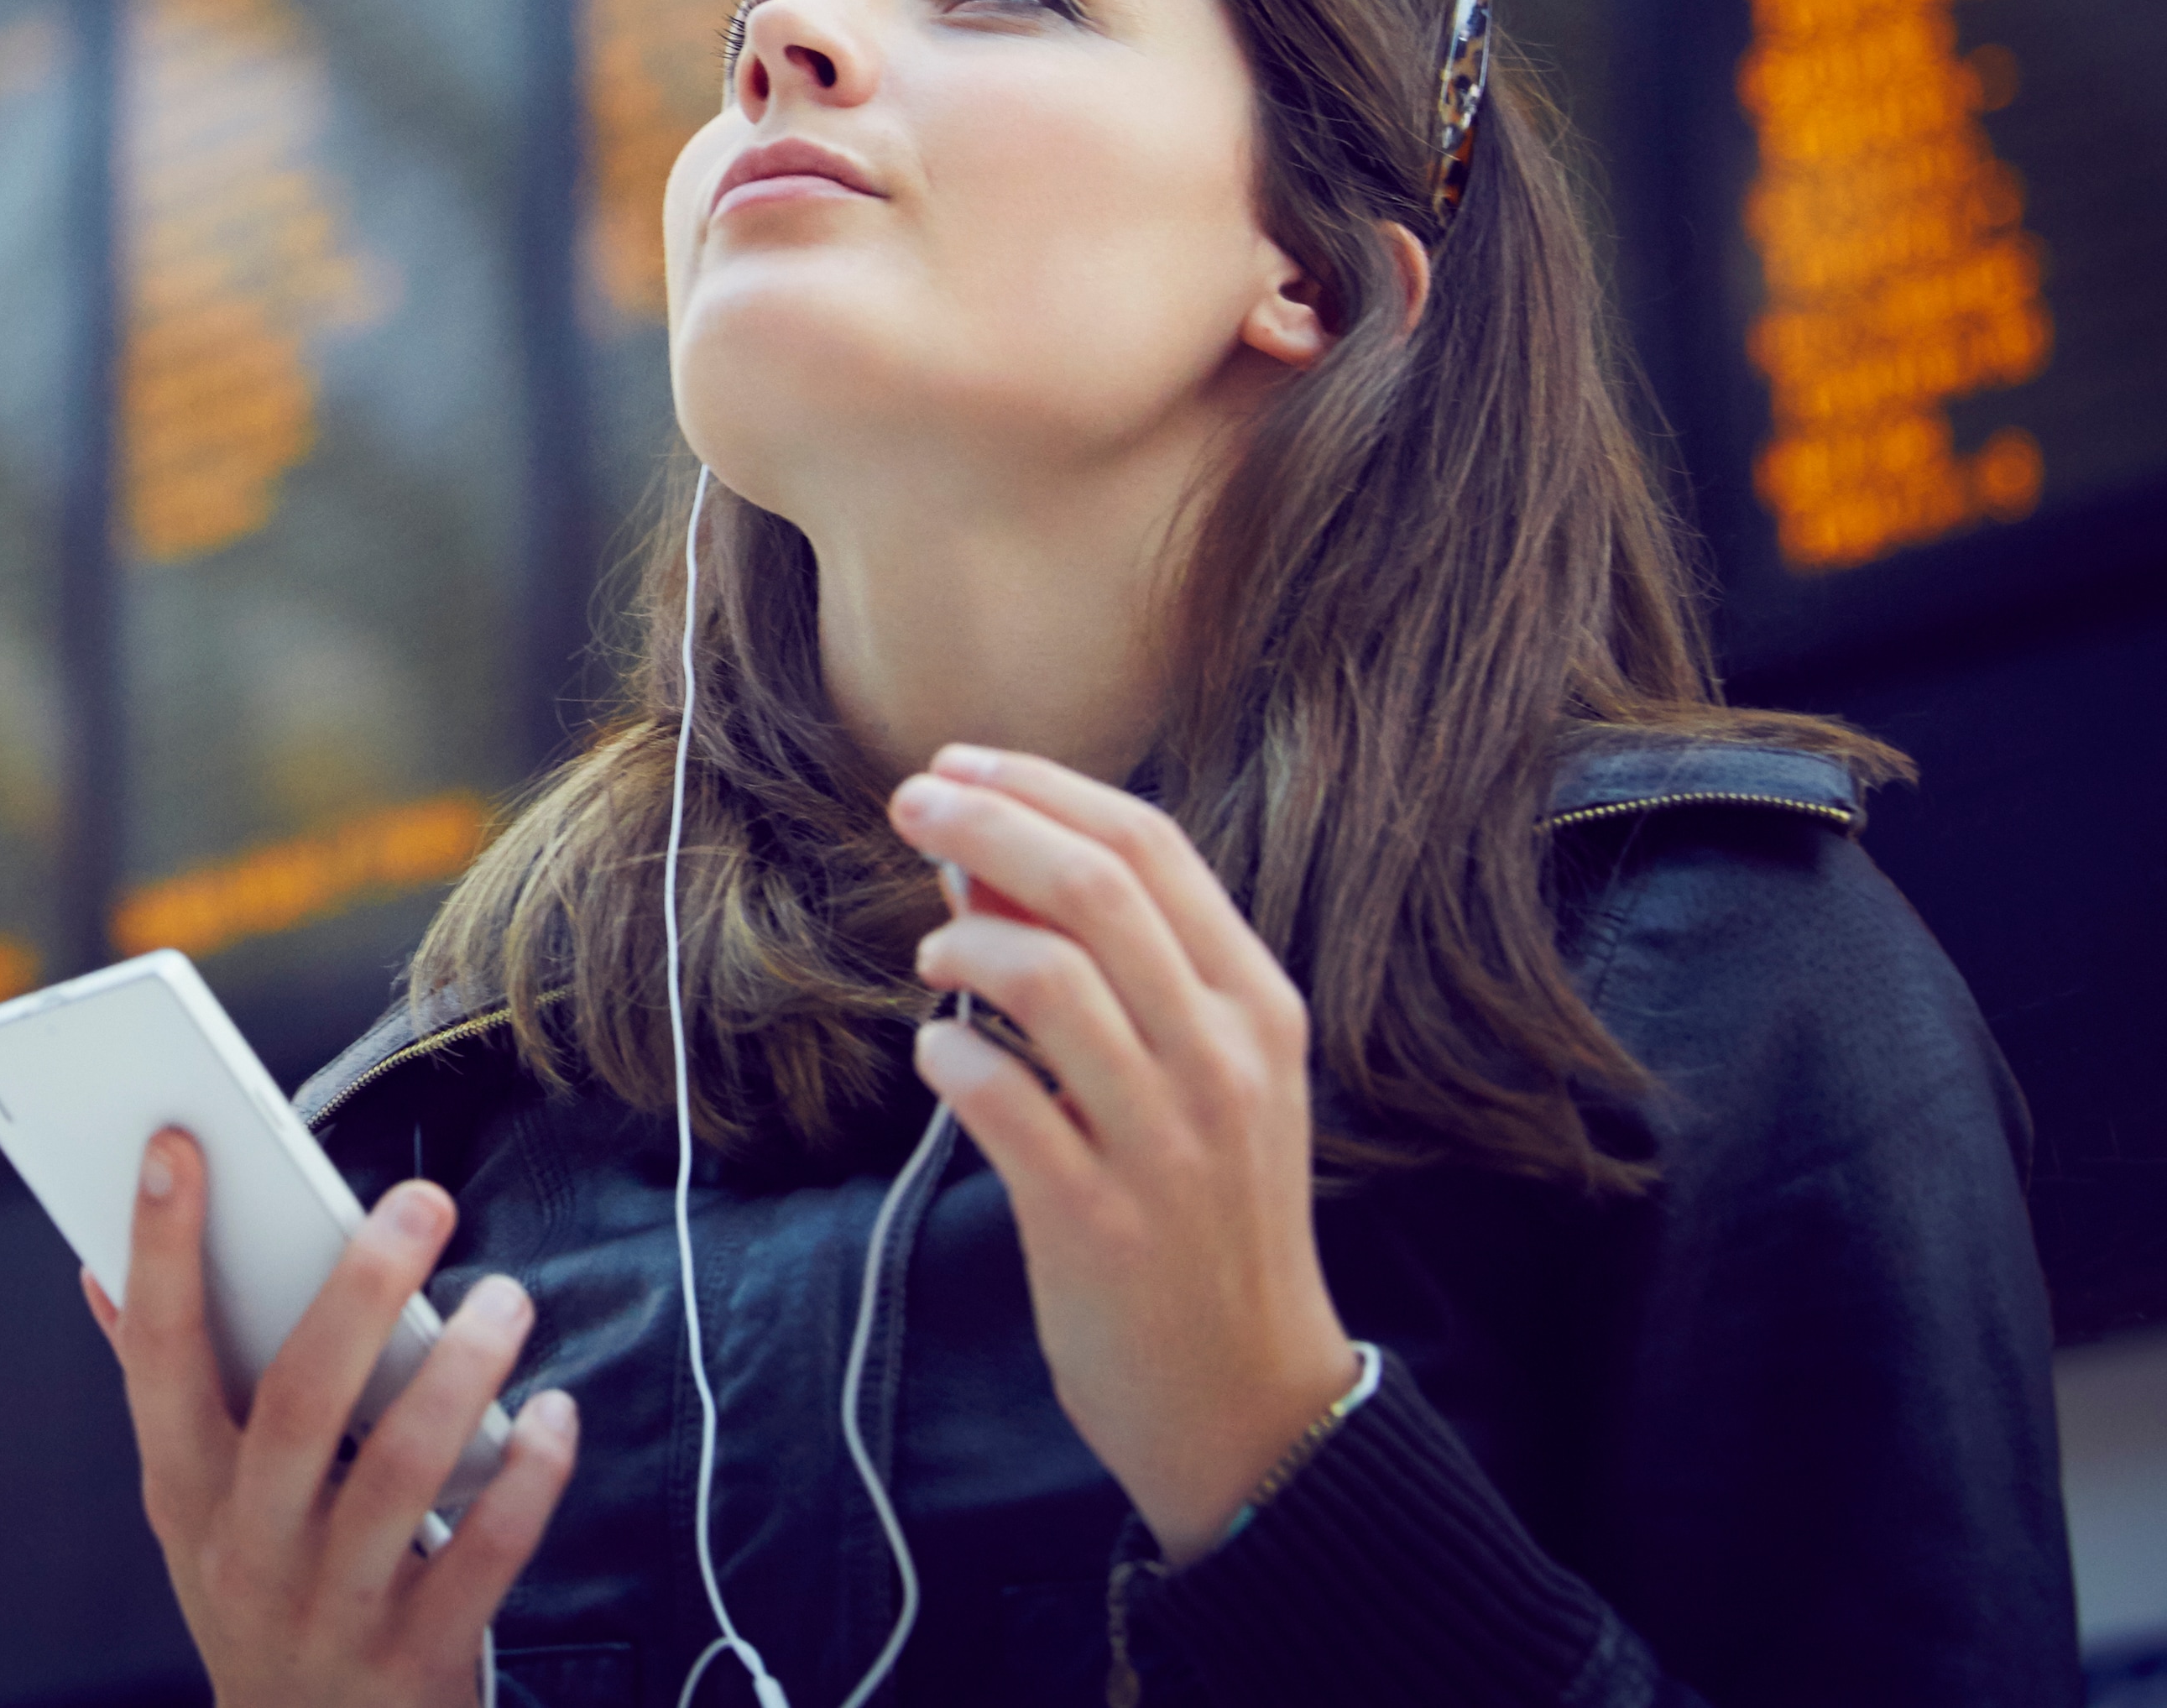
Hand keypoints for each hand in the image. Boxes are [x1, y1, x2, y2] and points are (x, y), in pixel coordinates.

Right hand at [84, 1128, 579, 1707]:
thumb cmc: (257, 1594)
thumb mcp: (190, 1509)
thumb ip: (160, 1389)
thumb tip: (97, 1268)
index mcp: (182, 1493)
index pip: (157, 1354)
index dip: (159, 1250)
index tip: (175, 1146)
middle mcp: (246, 1547)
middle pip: (295, 1402)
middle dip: (357, 1292)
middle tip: (423, 1200)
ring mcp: (331, 1607)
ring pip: (398, 1473)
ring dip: (461, 1372)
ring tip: (508, 1295)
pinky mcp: (418, 1657)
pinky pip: (485, 1555)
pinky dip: (528, 1478)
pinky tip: (556, 1416)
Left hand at [894, 744, 1360, 1562]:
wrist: (1251, 1402)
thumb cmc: (1208, 1218)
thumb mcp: (1199, 1078)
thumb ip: (1113, 970)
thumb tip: (981, 857)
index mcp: (1259, 1007)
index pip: (1153, 845)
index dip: (1042, 787)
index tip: (957, 764)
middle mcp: (1224, 1060)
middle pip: (1095, 888)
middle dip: (985, 823)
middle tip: (906, 803)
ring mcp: (1166, 1142)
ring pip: (1048, 978)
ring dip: (964, 939)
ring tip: (930, 954)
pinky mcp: (1097, 1220)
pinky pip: (998, 1098)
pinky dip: (948, 1056)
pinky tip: (938, 1054)